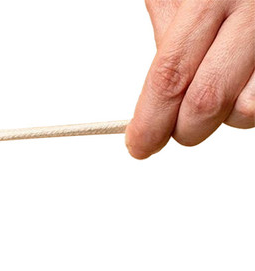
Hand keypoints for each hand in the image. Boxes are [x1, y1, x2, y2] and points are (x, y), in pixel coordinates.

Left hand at [126, 0, 254, 157]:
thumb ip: (169, 41)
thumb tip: (151, 107)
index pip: (171, 76)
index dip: (150, 121)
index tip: (140, 145)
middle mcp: (253, 12)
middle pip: (207, 102)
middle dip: (184, 129)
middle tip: (175, 127)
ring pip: (247, 111)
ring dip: (226, 115)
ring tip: (219, 84)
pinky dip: (249, 100)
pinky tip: (242, 79)